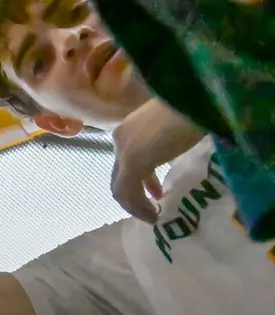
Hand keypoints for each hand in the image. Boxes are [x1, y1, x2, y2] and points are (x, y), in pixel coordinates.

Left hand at [108, 99, 204, 221]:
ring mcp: (124, 150)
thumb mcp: (175, 124)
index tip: (157, 190)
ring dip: (135, 206)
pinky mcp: (133, 162)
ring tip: (152, 216)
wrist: (196, 97)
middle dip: (135, 194)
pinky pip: (127, 192)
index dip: (141, 178)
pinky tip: (153, 215)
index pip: (125, 158)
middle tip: (153, 205)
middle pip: (119, 174)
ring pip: (120, 187)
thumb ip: (166, 138)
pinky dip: (137, 207)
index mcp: (129, 127)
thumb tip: (175, 150)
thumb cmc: (194, 106)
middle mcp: (120, 139)